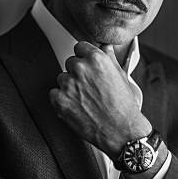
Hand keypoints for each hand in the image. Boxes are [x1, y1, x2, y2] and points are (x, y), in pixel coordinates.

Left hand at [49, 41, 150, 158]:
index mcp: (96, 59)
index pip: (80, 47)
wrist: (121, 131)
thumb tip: (105, 47)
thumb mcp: (121, 76)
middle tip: (89, 88)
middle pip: (70, 63)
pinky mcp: (59, 100)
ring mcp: (68, 84)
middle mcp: (80, 69)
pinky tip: (77, 107)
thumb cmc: (124, 106)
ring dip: (70, 87)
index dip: (84, 58)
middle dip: (78, 73)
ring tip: (85, 100)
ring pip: (62, 79)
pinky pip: (54, 94)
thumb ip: (109, 58)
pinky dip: (62, 100)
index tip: (87, 67)